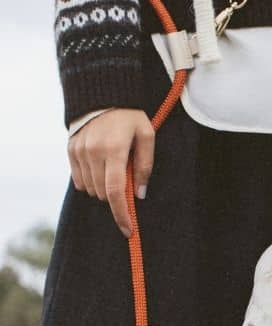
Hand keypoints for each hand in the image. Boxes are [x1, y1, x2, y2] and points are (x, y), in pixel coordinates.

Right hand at [67, 109, 154, 237]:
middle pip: (103, 193)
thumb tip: (139, 195)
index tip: (129, 230)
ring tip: (113, 168)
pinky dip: (90, 182)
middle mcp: (93, 152)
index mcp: (114, 150)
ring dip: (103, 189)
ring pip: (90, 189)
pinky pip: (79, 180)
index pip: (116, 191)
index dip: (122, 214)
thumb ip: (144, 166)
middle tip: (126, 179)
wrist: (102, 95)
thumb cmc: (130, 117)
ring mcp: (79, 152)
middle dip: (116, 196)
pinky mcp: (71, 150)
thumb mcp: (146, 136)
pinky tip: (99, 169)